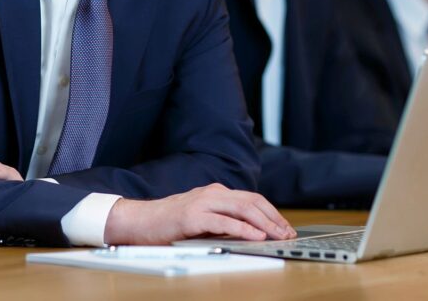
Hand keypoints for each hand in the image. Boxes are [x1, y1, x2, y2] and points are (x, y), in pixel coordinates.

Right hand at [104, 183, 296, 244]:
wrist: (139, 221)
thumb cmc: (170, 222)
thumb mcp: (203, 218)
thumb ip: (223, 220)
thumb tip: (251, 232)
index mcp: (217, 192)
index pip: (252, 199)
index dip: (272, 213)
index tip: (285, 227)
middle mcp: (213, 193)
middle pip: (252, 201)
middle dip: (273, 218)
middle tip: (287, 233)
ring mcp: (203, 202)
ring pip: (242, 208)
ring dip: (264, 223)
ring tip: (277, 235)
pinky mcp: (194, 216)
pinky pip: (224, 221)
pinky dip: (243, 228)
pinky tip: (254, 236)